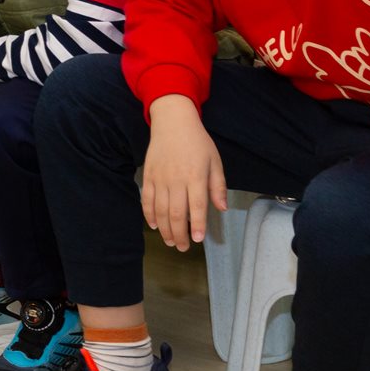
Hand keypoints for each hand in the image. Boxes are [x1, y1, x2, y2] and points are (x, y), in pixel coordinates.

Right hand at [142, 95, 227, 249]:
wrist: (172, 122)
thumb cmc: (197, 142)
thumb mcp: (215, 161)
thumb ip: (218, 186)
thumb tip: (221, 208)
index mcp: (195, 176)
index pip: (197, 206)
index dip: (198, 224)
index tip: (198, 239)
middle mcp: (176, 180)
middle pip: (176, 213)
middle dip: (179, 233)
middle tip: (183, 247)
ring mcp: (160, 178)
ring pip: (161, 210)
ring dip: (164, 229)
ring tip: (170, 241)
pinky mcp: (148, 176)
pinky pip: (147, 200)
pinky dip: (149, 214)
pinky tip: (153, 225)